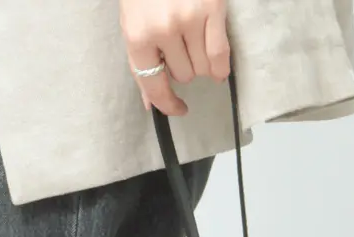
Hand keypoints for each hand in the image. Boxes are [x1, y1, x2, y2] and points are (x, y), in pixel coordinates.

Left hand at [120, 0, 230, 115]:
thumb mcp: (133, 22)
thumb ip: (141, 63)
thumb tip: (151, 104)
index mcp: (137, 35)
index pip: (153, 84)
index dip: (168, 104)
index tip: (179, 109)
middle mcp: (163, 29)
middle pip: (184, 75)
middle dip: (184, 66)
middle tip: (181, 45)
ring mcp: (189, 19)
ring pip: (203, 68)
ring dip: (202, 63)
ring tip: (195, 43)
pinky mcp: (212, 9)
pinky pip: (220, 55)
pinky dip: (221, 67)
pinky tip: (218, 68)